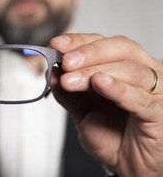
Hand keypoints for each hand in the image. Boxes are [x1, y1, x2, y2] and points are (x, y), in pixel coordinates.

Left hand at [50, 33, 162, 176]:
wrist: (128, 166)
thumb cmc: (111, 135)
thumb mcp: (81, 111)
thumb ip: (67, 93)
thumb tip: (52, 72)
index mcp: (122, 66)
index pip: (103, 42)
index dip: (79, 41)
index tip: (56, 44)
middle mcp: (142, 72)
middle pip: (120, 48)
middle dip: (88, 52)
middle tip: (65, 61)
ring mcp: (155, 91)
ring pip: (129, 70)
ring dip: (95, 71)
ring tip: (71, 79)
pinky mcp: (159, 112)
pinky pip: (140, 98)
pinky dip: (119, 89)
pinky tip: (100, 82)